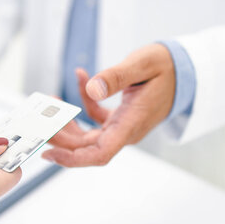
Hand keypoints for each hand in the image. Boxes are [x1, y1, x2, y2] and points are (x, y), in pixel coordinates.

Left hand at [42, 43, 175, 166]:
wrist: (185, 69)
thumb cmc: (166, 66)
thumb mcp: (142, 65)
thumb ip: (117, 77)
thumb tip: (92, 88)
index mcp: (132, 123)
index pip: (101, 153)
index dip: (73, 158)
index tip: (50, 152)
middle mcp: (126, 130)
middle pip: (87, 146)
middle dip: (61, 136)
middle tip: (39, 120)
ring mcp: (123, 125)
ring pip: (89, 135)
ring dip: (68, 123)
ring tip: (52, 102)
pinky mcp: (122, 117)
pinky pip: (97, 117)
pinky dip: (84, 102)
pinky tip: (79, 78)